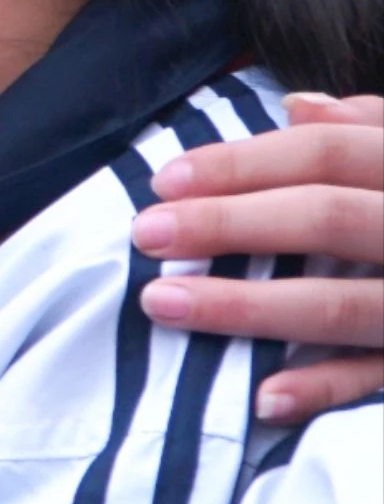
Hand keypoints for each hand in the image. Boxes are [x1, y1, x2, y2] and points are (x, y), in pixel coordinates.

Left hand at [133, 95, 383, 422]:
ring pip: (348, 303)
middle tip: (143, 234)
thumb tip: (296, 106)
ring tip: (163, 303)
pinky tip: (263, 397)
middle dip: (232, 225)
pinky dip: (328, 389)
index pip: (333, 155)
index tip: (165, 179)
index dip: (247, 162)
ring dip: (251, 307)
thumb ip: (378, 128)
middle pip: (331, 219)